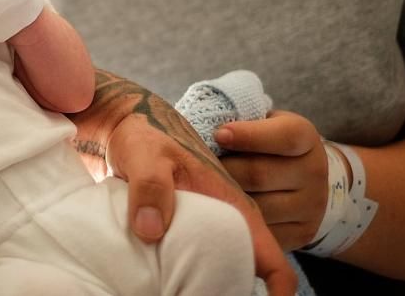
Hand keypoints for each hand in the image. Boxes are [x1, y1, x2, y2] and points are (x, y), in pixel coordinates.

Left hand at [70, 69, 296, 295]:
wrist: (125, 124)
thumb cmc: (144, 135)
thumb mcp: (147, 154)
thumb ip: (150, 186)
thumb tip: (150, 231)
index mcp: (232, 207)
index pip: (272, 258)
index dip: (279, 290)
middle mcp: (222, 224)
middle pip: (242, 275)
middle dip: (232, 292)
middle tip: (196, 295)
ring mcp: (200, 230)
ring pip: (214, 273)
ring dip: (203, 287)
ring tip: (177, 291)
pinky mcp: (177, 234)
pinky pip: (187, 267)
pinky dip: (180, 280)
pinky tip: (161, 286)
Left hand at [215, 110, 328, 250]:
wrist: (302, 177)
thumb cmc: (265, 143)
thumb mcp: (260, 122)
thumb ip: (239, 121)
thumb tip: (201, 127)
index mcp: (304, 136)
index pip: (283, 136)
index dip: (248, 136)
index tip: (218, 135)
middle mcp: (314, 170)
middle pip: (259, 174)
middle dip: (223, 170)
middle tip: (196, 168)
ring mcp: (311, 206)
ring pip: (258, 207)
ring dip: (225, 199)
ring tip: (203, 190)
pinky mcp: (302, 233)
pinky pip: (262, 232)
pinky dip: (237, 223)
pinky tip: (219, 212)